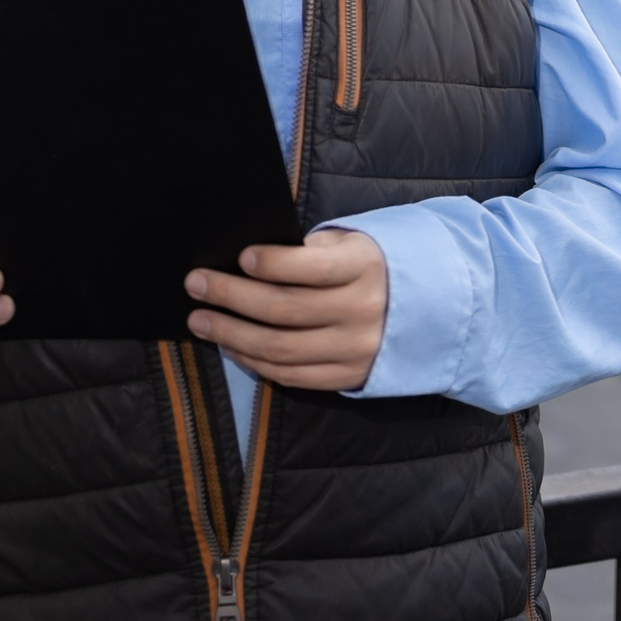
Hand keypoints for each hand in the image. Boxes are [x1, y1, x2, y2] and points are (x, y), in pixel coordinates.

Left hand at [186, 229, 388, 391]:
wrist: (425, 308)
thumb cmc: (366, 266)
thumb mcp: (350, 244)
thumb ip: (310, 251)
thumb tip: (249, 262)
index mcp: (364, 267)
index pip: (313, 268)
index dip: (274, 264)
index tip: (241, 257)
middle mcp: (362, 310)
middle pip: (285, 309)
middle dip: (232, 296)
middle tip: (195, 284)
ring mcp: (355, 348)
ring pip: (281, 348)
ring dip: (232, 334)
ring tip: (201, 320)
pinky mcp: (348, 376)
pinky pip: (292, 375)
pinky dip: (255, 362)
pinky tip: (231, 346)